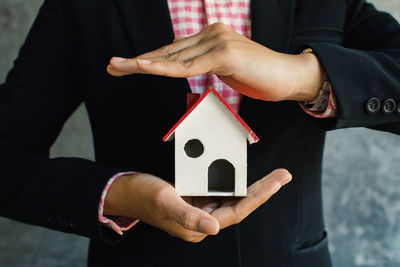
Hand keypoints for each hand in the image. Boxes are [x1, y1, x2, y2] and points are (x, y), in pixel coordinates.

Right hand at [104, 169, 291, 242]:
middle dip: (263, 191)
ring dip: (251, 187)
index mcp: (199, 225)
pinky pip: (219, 192)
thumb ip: (189, 216)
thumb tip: (215, 228)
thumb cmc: (144, 196)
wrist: (126, 192)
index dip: (259, 197)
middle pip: (240, 205)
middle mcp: (203, 220)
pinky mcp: (194, 201)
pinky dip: (232, 183)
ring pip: (232, 199)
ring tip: (271, 176)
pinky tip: (241, 175)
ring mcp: (199, 210)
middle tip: (284, 176)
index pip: (237, 212)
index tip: (277, 182)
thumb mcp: (165, 202)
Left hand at [107, 22, 322, 101]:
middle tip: (113, 65)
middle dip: (138, 60)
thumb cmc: (259, 75)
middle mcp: (210, 33)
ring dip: (143, 64)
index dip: (148, 58)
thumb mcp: (224, 69)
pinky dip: (165, 68)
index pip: (172, 49)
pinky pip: (189, 65)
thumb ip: (204, 64)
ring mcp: (217, 41)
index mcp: (209, 37)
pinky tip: (144, 67)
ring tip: (118, 67)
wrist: (288, 76)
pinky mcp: (224, 53)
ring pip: (174, 57)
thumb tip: (183, 63)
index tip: (126, 66)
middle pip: (167, 51)